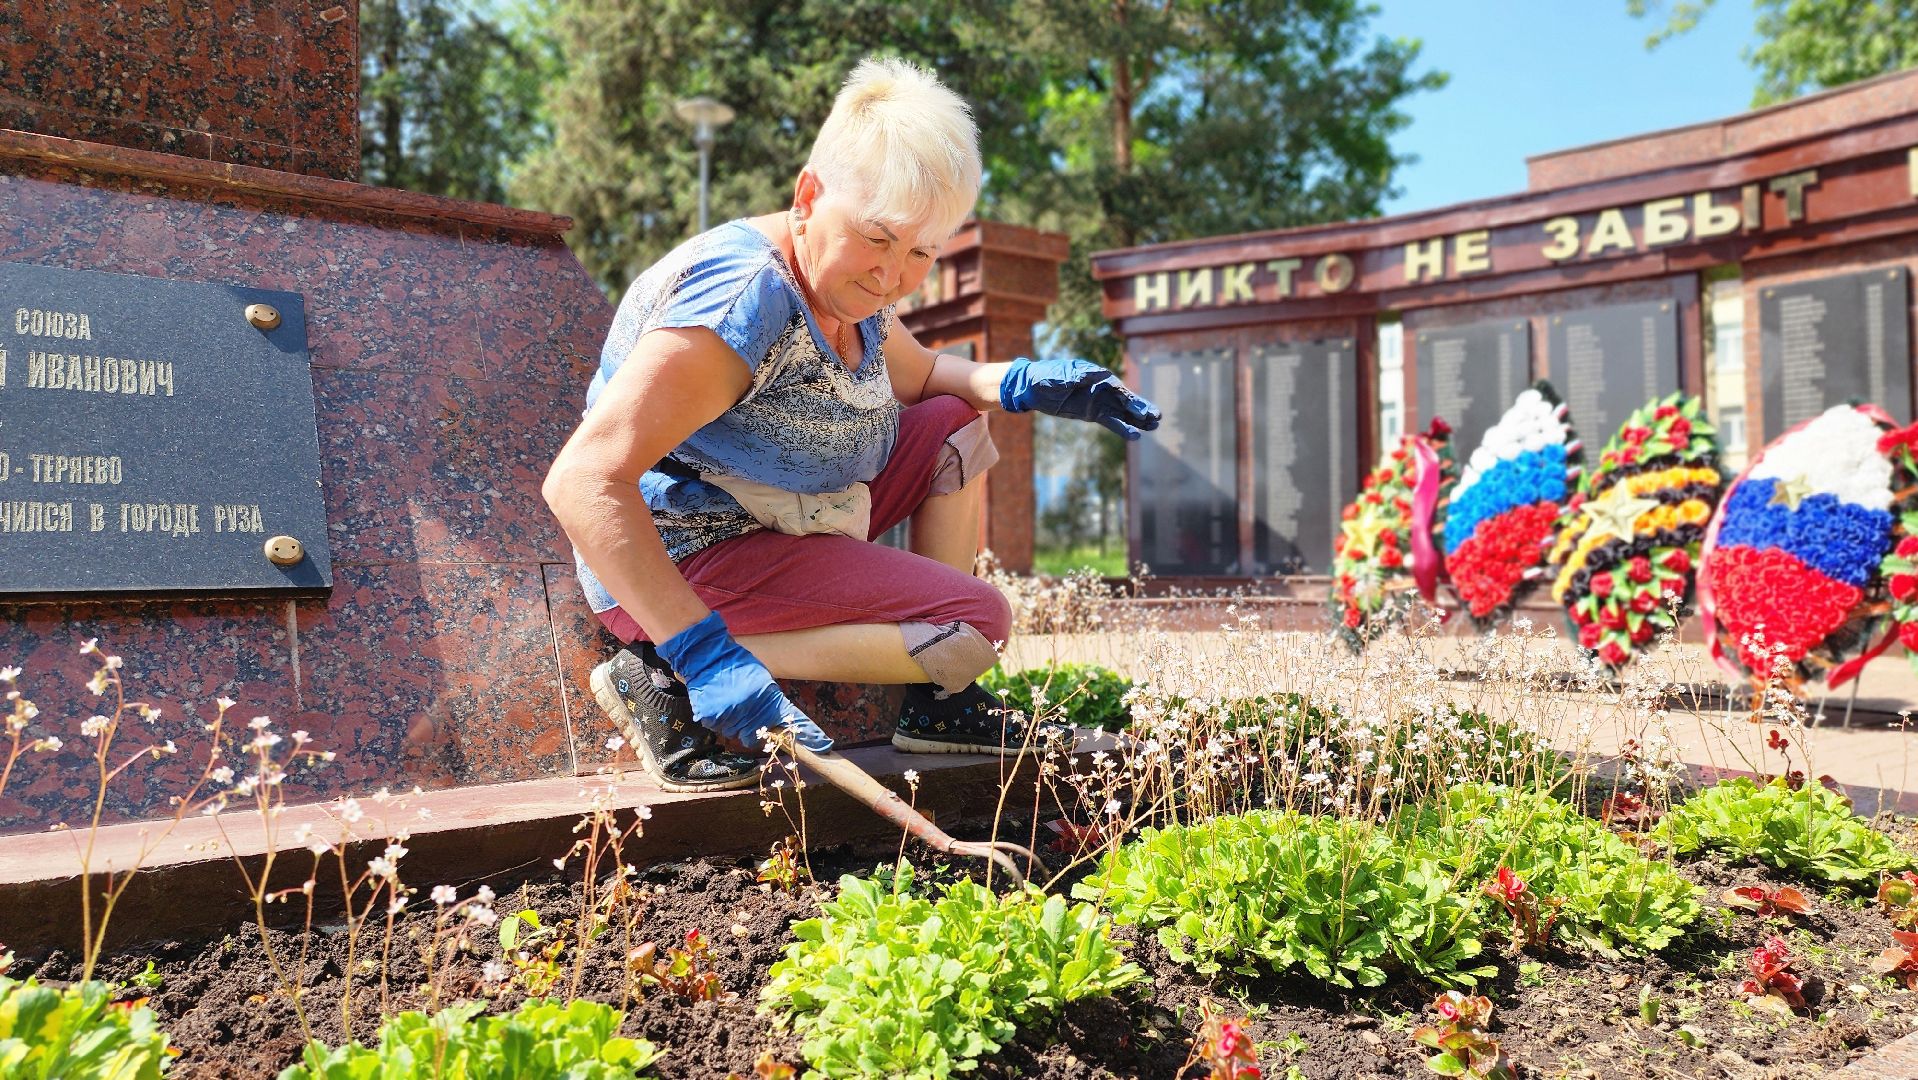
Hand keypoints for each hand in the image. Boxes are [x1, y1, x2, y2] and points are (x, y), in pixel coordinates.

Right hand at [655, 611, 834, 751]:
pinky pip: (720, 728)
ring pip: (737, 733)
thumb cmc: (736, 665)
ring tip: (730, 702)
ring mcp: (730, 717)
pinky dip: (720, 720)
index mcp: (767, 698)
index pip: (791, 719)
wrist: (707, 656)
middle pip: (759, 737)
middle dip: (756, 730)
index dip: (808, 734)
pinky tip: (719, 703)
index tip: (824, 745)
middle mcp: (751, 711)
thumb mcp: (762, 680)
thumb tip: (781, 722)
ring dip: (736, 724)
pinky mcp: (712, 719)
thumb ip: (771, 702)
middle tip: (747, 714)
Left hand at [998, 357, 1161, 439]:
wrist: (1031, 388)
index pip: (1117, 389)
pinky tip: (1135, 435)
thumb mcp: (1062, 375)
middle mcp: (1101, 388)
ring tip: (1154, 427)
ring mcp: (1098, 401)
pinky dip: (1122, 428)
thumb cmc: (1046, 377)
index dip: (1130, 399)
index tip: (1142, 410)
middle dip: (1140, 409)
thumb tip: (1101, 373)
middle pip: (1124, 400)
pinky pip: (1110, 422)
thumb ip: (1080, 376)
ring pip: (1121, 412)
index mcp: (1096, 375)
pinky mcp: (1092, 413)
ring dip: (1136, 420)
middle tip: (1157, 418)